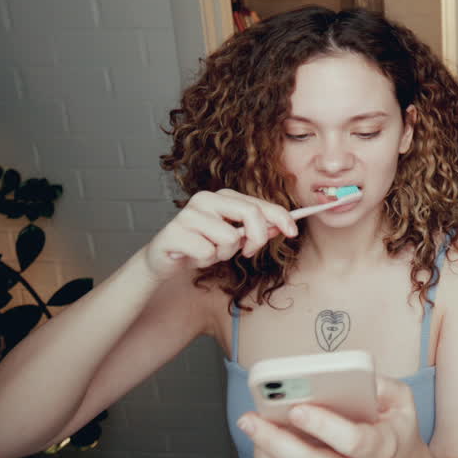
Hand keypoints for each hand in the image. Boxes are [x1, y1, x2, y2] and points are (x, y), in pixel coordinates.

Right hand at [139, 189, 297, 281]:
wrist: (164, 259)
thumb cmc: (201, 245)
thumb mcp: (232, 238)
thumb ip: (254, 230)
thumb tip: (280, 227)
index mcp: (222, 196)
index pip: (259, 204)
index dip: (280, 217)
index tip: (293, 231)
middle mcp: (206, 199)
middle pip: (250, 214)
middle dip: (256, 239)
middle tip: (247, 253)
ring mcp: (189, 214)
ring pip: (229, 238)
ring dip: (223, 254)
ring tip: (209, 252)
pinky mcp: (175, 232)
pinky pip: (206, 252)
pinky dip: (204, 260)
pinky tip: (192, 256)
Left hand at [236, 375, 428, 457]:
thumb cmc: (395, 432)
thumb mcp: (401, 402)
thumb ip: (382, 384)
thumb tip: (350, 375)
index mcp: (384, 447)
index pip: (353, 440)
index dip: (323, 425)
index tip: (297, 408)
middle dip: (274, 441)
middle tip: (250, 419)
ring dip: (266, 457)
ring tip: (252, 429)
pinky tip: (264, 447)